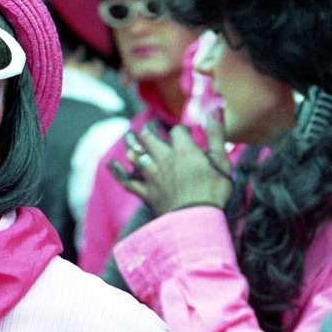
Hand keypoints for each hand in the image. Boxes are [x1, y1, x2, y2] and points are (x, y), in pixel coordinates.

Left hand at [109, 113, 232, 214]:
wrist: (197, 221)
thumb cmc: (213, 192)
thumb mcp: (221, 161)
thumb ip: (216, 135)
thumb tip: (214, 110)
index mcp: (183, 150)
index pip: (177, 131)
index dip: (181, 130)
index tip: (185, 133)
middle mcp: (163, 159)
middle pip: (149, 137)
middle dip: (149, 129)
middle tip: (151, 126)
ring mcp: (152, 175)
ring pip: (135, 154)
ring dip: (131, 143)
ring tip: (129, 136)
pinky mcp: (145, 192)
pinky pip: (127, 180)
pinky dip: (117, 172)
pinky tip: (110, 164)